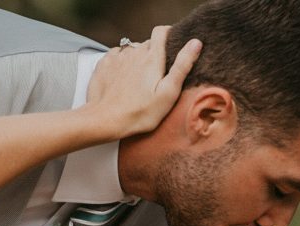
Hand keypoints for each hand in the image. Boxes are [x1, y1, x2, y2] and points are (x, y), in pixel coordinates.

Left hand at [86, 26, 200, 138]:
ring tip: (138, 79)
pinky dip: (121, 62)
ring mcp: (117, 57)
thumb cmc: (140, 112)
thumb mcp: (168, 92)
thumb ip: (182, 66)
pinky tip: (122, 78)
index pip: (161, 31)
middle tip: (156, 73)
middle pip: (147, 43)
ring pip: (131, 50)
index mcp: (152, 57)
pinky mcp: (103, 64)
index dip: (168, 34)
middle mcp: (134, 52)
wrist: (104, 120)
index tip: (172, 44)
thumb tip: (195, 43)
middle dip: (154, 52)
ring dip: (136, 58)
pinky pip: (115, 56)